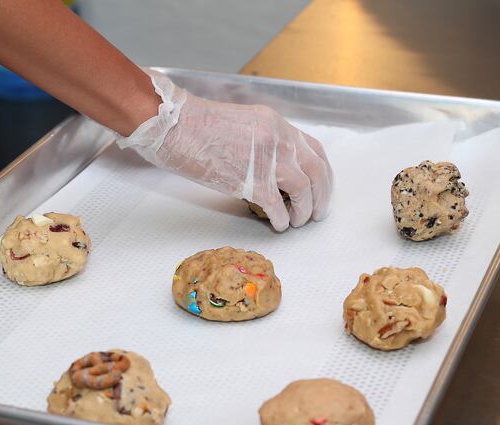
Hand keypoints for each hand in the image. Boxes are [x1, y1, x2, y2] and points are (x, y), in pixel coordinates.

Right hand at [117, 71, 332, 230]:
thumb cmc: (199, 126)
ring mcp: (268, 161)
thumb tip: (273, 167)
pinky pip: (278, 208)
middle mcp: (279, 140)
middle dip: (322, 196)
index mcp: (277, 124)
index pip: (314, 150)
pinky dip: (282, 220)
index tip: (321, 186)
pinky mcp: (253, 183)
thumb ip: (263, 141)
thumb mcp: (243, 123)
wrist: (177, 128)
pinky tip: (278, 225)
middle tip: (318, 212)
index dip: (323, 172)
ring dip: (305, 211)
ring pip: (303, 191)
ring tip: (298, 221)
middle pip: (316, 172)